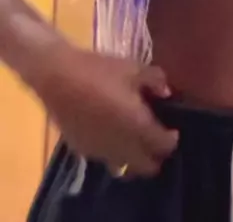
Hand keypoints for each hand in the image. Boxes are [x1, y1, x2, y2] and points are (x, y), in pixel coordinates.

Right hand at [38, 43, 178, 176]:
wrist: (56, 76)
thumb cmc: (97, 70)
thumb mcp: (132, 68)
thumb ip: (155, 80)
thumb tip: (167, 92)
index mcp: (137, 126)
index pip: (164, 146)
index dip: (172, 139)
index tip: (172, 127)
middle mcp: (121, 147)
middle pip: (147, 166)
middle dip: (155, 154)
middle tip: (155, 135)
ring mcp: (100, 152)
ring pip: (125, 164)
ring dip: (133, 153)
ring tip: (131, 131)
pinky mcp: (82, 150)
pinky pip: (105, 157)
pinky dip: (113, 148)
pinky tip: (108, 128)